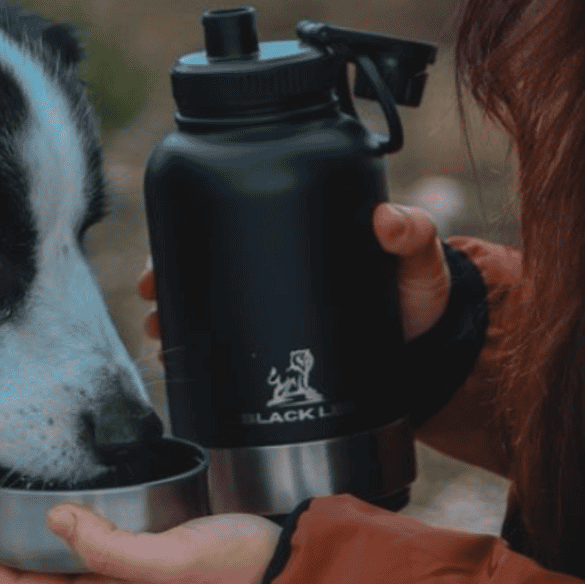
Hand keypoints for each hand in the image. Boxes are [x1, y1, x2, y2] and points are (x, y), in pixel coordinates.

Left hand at [0, 506, 281, 583]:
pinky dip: (74, 545)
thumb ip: (111, 545)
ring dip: (34, 554)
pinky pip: (100, 565)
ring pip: (69, 578)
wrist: (289, 579)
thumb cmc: (236, 566)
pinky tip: (86, 522)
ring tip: (14, 521)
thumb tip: (53, 520)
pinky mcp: (165, 577)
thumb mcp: (171, 555)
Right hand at [138, 202, 450, 343]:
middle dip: (170, 278)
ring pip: (213, 309)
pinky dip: (202, 354)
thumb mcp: (417, 258)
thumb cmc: (421, 294)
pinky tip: (182, 363)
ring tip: (160, 331)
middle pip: (211, 266)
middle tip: (153, 296)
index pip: (238, 221)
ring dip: (178, 318)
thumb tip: (387, 220)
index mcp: (303, 233)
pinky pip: (234, 349)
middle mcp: (282, 269)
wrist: (431, 351)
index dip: (194, 231)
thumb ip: (412, 234)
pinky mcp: (284, 350)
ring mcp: (280, 311)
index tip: (164, 249)